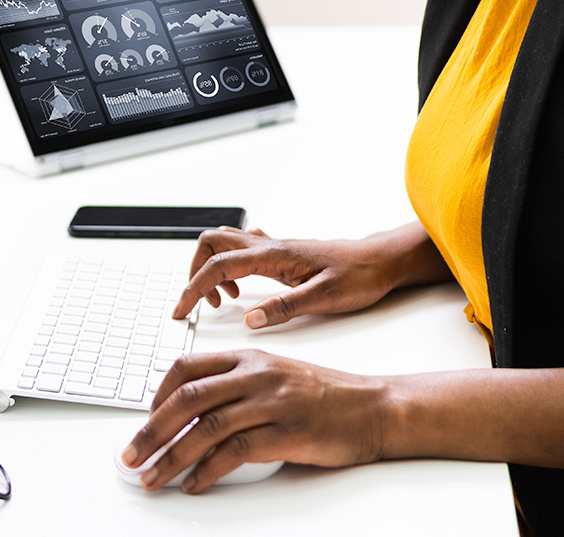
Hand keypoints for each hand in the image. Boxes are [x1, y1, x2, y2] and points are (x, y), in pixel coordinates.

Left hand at [121, 350, 389, 490]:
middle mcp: (256, 375)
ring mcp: (271, 402)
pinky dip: (208, 471)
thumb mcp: (275, 375)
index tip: (146, 421)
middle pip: (187, 399)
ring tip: (153, 477)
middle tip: (131, 455)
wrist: (374, 407)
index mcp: (248, 357)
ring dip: (172, 457)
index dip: (158, 395)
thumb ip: (237, 385)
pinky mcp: (287, 432)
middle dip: (151, 430)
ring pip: (206, 428)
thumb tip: (193, 412)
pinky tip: (194, 484)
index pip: (186, 368)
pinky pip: (235, 453)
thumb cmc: (326, 395)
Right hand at [173, 227, 412, 327]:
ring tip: (226, 301)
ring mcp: (274, 248)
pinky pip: (241, 251)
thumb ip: (284, 307)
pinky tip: (244, 291)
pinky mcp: (280, 255)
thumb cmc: (360, 276)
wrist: (382, 261)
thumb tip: (250, 319)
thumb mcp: (325, 298)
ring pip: (223, 244)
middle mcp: (269, 247)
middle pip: (211, 244)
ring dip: (212, 269)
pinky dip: (229, 268)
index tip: (182, 310)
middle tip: (203, 304)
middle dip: (196, 272)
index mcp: (274, 256)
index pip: (218, 266)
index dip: (193, 288)